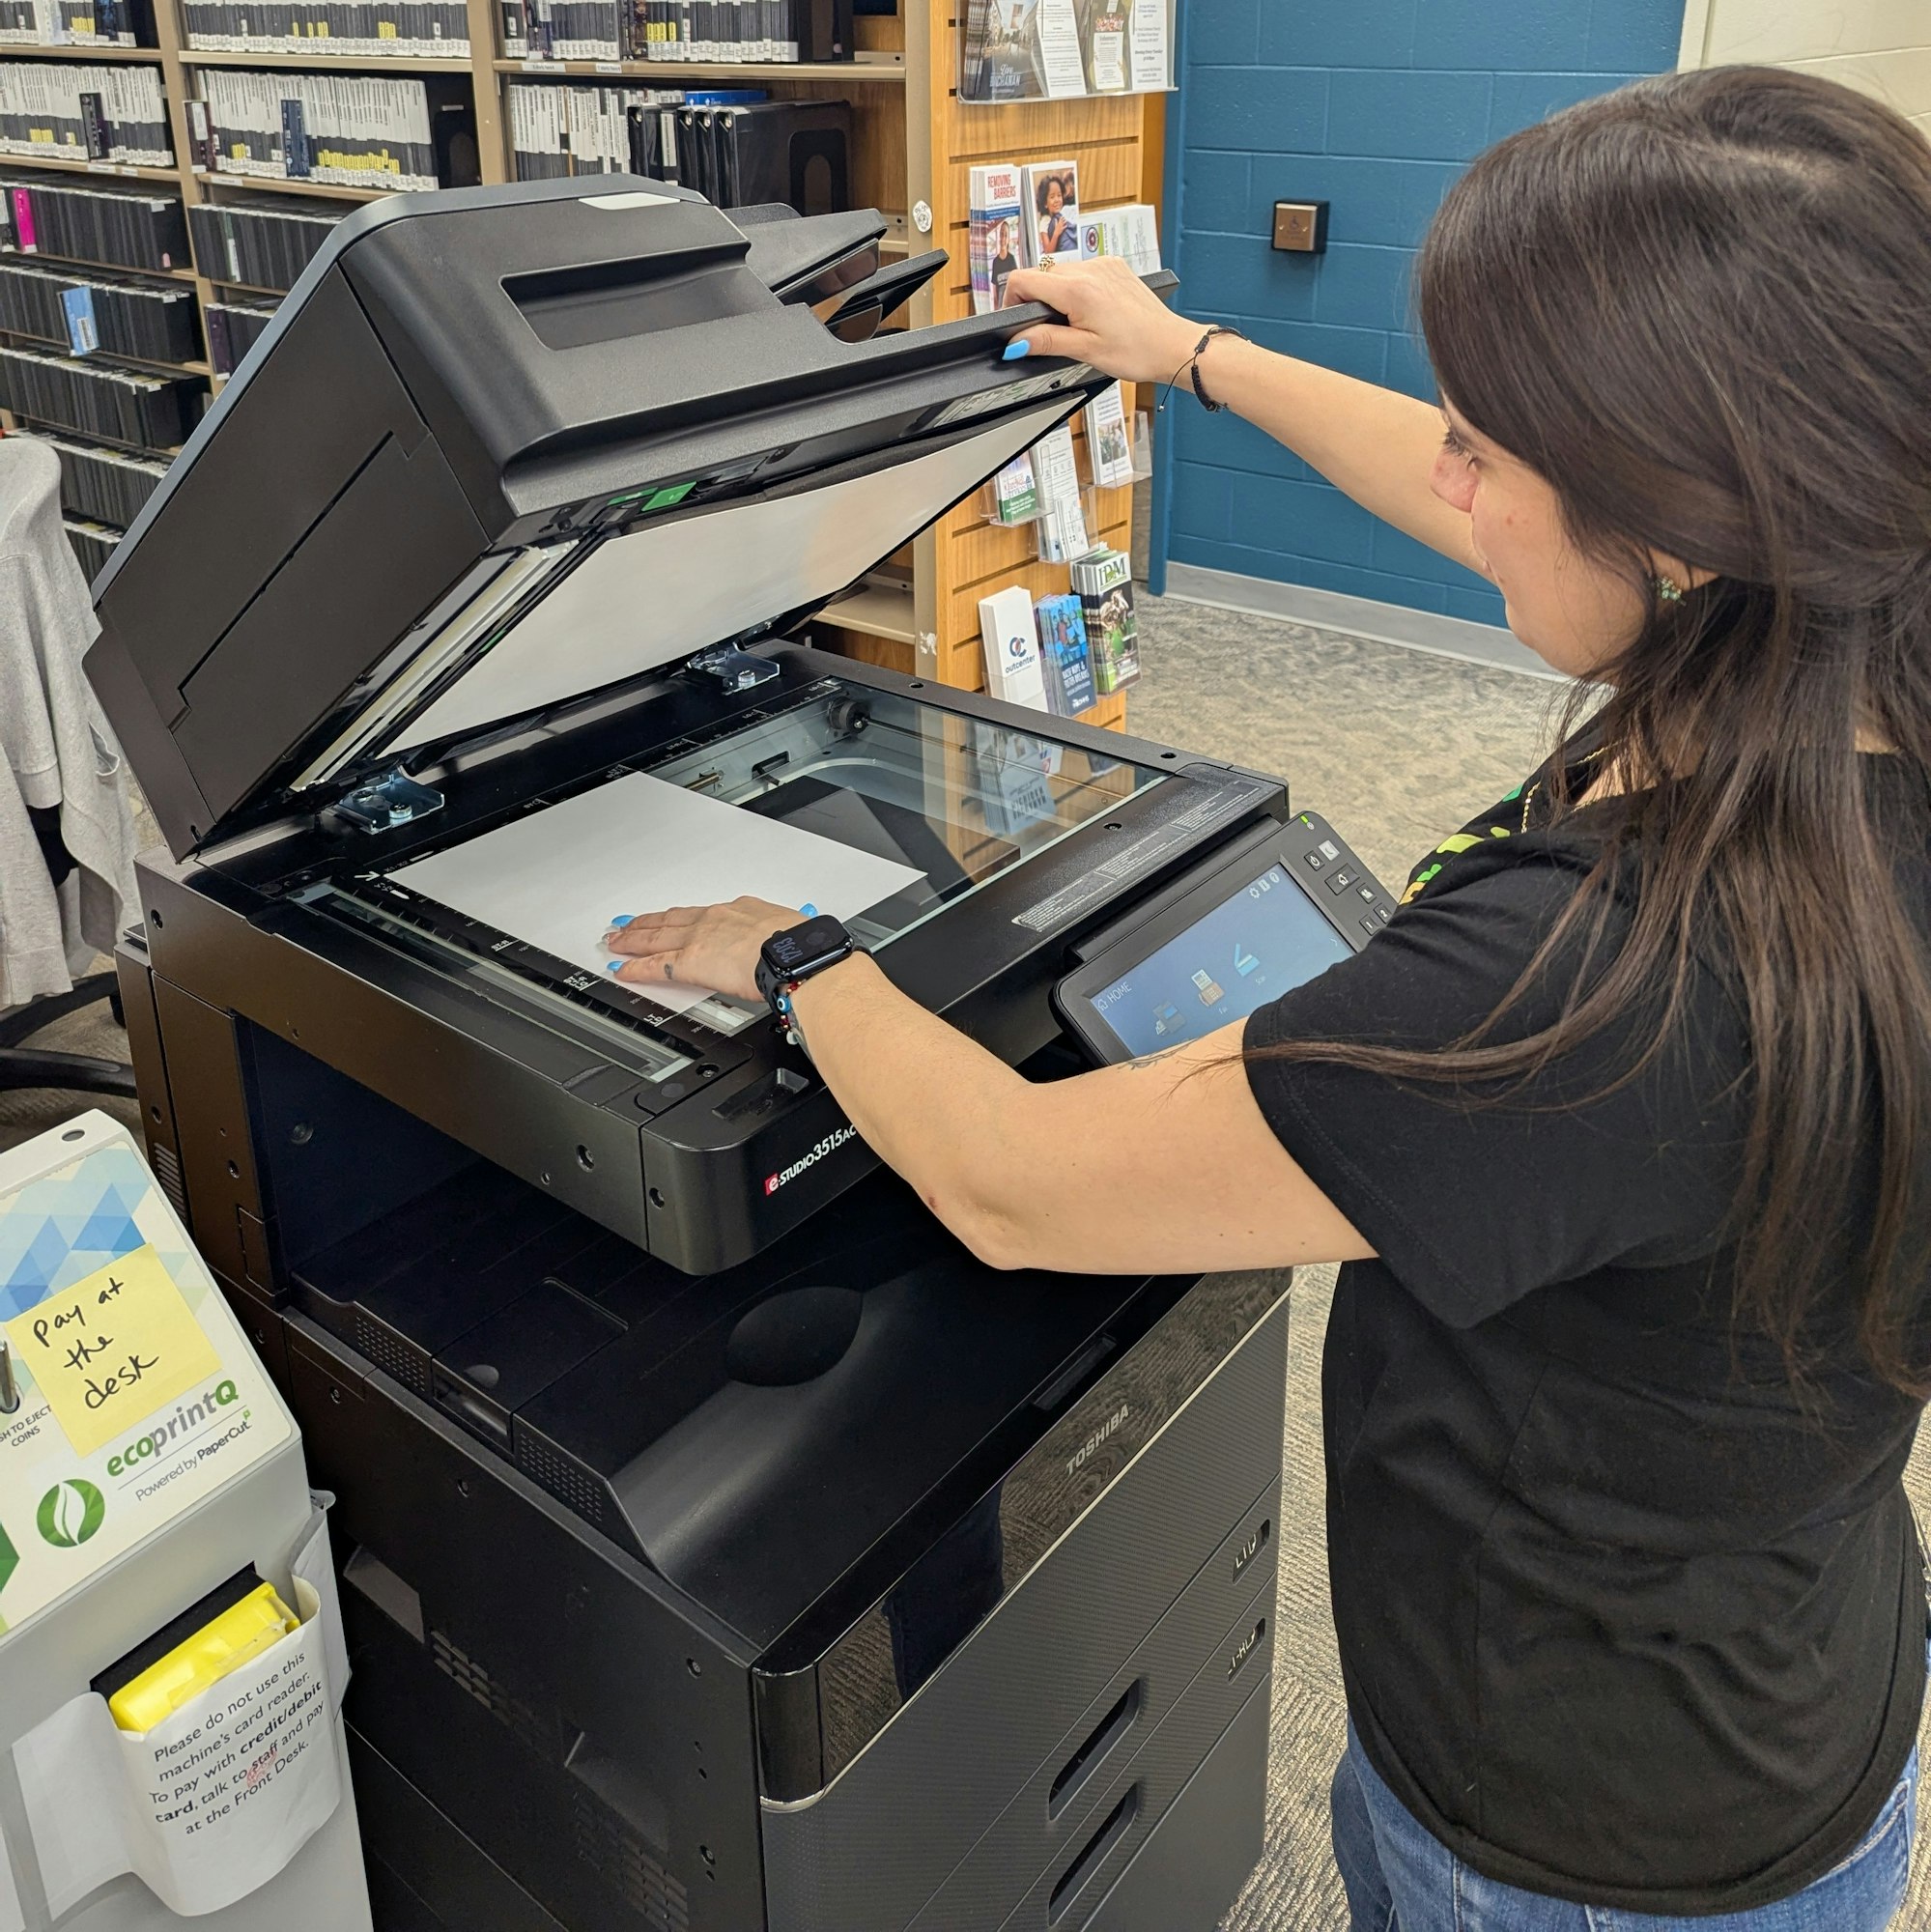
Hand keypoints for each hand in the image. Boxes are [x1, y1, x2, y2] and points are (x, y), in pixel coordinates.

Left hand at [601, 896, 798, 1002]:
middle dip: (647, 923)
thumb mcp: (786, 928)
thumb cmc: (798, 943)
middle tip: (627, 924)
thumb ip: (775, 936)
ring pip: (656, 937)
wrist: (792, 952)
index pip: (701, 914)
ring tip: (617, 940)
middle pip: (670, 920)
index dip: (681, 918)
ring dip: (633, 939)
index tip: (672, 920)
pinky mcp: (689, 963)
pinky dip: (636, 967)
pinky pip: (655, 965)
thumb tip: (783, 944)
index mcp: (740, 911)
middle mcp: (714, 920)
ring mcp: (698, 940)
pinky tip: (623, 969)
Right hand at [1002, 256, 1198, 384]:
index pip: (1023, 280)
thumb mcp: (1085, 351)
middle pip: (1040, 275)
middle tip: (1049, 330)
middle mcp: (1090, 269)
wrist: (1172, 345)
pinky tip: (1091, 311)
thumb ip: (1046, 341)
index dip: (1011, 301)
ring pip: (1061, 273)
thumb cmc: (1138, 350)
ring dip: (1057, 295)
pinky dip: (1077, 289)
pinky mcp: (1114, 266)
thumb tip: (1017, 341)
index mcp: (1078, 289)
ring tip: (1075, 323)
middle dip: (1036, 301)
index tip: (1016, 321)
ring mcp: (1104, 264)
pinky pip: (1082, 271)